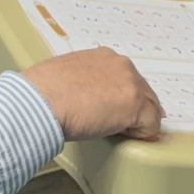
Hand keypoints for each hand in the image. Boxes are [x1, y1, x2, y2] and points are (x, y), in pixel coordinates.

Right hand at [22, 47, 163, 140]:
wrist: (41, 101)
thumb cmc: (43, 91)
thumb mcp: (66, 75)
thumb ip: (83, 82)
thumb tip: (86, 97)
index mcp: (104, 57)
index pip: (126, 78)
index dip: (122, 98)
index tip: (115, 110)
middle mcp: (121, 65)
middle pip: (143, 91)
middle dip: (135, 109)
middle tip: (119, 125)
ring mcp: (130, 84)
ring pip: (150, 106)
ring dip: (138, 120)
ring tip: (118, 131)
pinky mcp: (135, 105)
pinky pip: (151, 124)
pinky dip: (142, 133)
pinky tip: (124, 136)